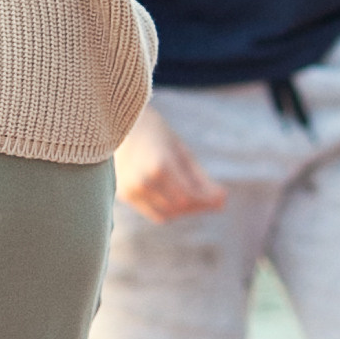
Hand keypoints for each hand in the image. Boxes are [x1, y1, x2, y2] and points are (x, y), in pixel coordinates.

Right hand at [115, 102, 227, 223]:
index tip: (222, 198)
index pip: (190, 196)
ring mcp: (131, 190)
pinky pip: (153, 213)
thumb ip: (200, 178)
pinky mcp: (125, 195)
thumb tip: (222, 202)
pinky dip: (168, 210)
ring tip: (194, 196)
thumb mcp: (181, 150)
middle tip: (212, 198)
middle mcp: (143, 181)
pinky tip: (176, 196)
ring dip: (184, 209)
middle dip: (199, 205)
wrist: (117, 124)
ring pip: (167, 214)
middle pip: (179, 207)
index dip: (208, 201)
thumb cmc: (155, 133)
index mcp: (160, 166)